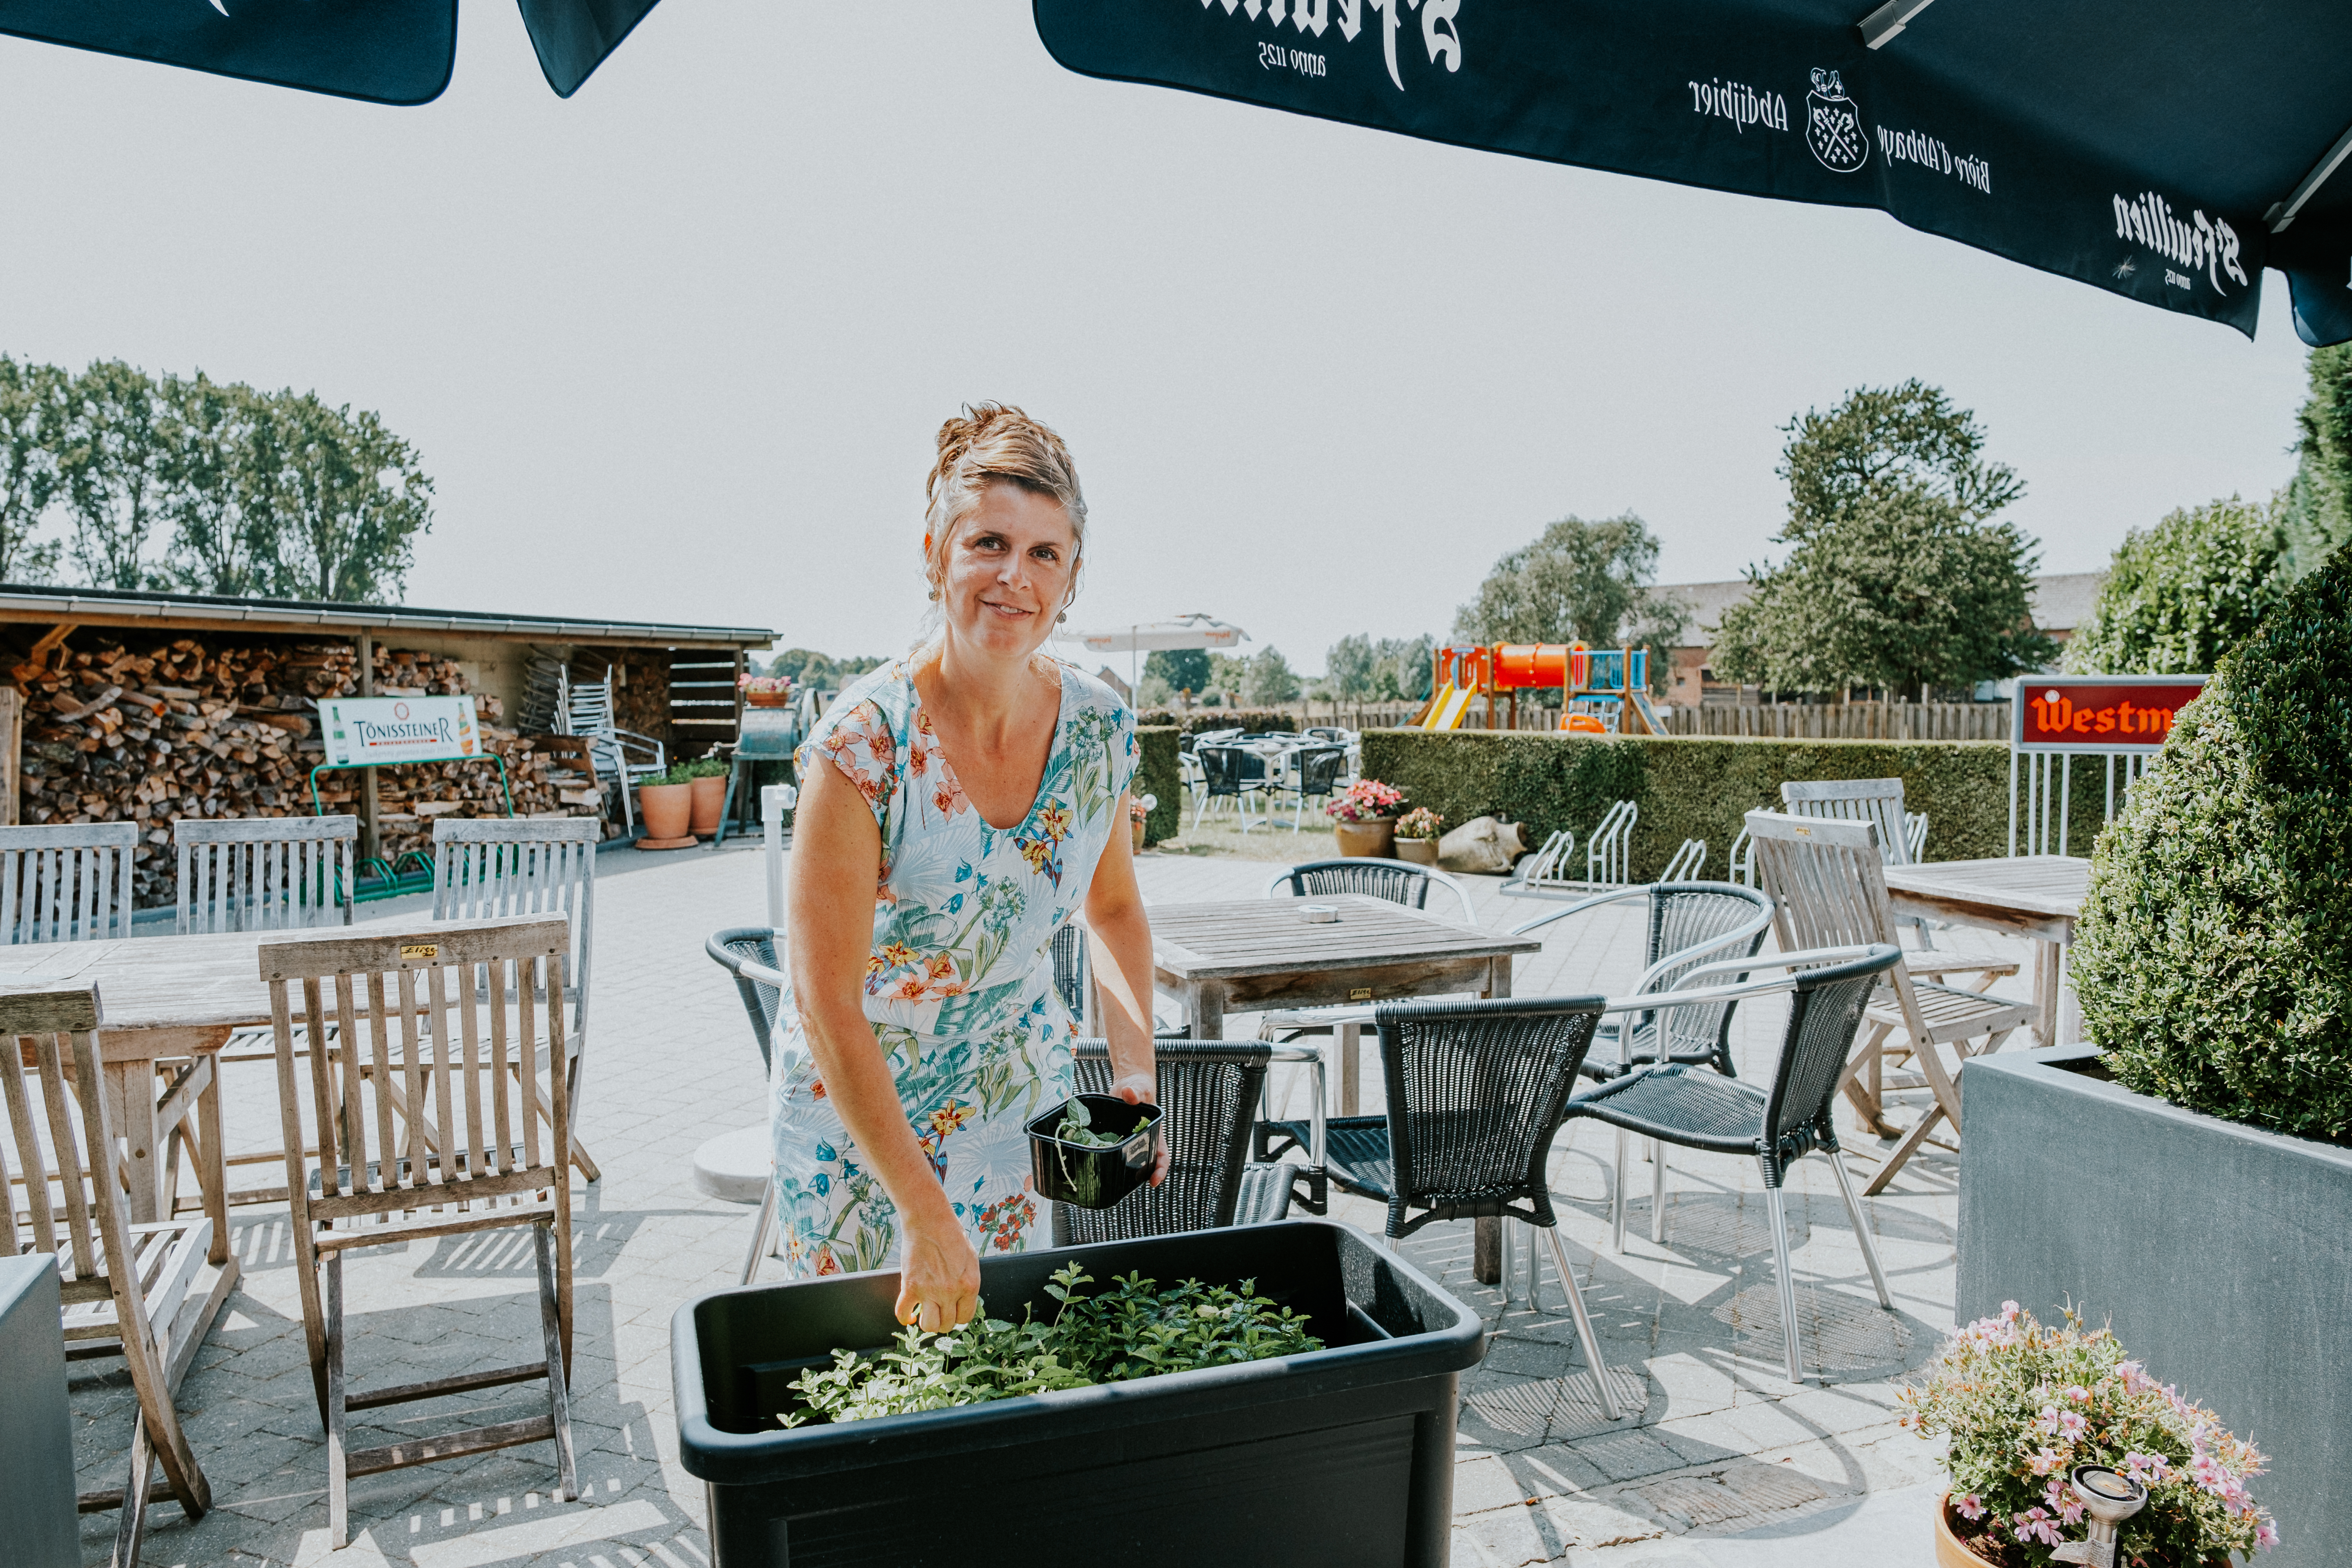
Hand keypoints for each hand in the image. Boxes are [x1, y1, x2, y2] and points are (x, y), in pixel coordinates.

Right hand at [894, 1210, 979, 1333]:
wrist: (930, 1221)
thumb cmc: (952, 1236)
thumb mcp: (970, 1260)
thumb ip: (968, 1283)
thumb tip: (963, 1300)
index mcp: (969, 1285)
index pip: (965, 1318)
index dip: (958, 1317)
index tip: (953, 1312)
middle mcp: (950, 1292)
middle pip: (947, 1325)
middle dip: (943, 1321)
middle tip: (939, 1312)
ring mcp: (929, 1291)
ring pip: (929, 1326)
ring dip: (927, 1323)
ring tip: (926, 1313)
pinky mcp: (910, 1287)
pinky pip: (903, 1313)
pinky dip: (905, 1317)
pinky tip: (909, 1314)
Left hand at [1107, 1070, 1170, 1186]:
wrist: (1128, 1084)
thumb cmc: (1140, 1087)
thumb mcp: (1141, 1088)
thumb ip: (1136, 1092)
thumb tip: (1128, 1093)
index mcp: (1155, 1133)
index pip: (1162, 1156)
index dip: (1160, 1170)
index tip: (1153, 1181)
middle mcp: (1142, 1140)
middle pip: (1145, 1163)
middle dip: (1139, 1176)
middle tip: (1128, 1185)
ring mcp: (1128, 1140)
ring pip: (1127, 1159)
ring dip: (1121, 1169)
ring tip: (1109, 1177)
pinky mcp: (1115, 1137)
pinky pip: (1112, 1149)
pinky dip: (1105, 1154)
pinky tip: (1095, 1157)